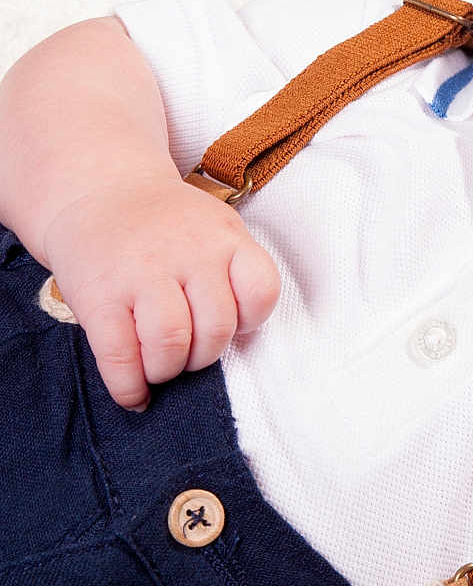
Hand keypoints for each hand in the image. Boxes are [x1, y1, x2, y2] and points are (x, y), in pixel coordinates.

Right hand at [41, 175, 279, 409]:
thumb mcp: (215, 228)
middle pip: (216, 328)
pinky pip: (120, 357)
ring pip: (172, 345)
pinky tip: (134, 392)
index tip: (233, 325)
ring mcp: (141, 274)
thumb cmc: (168, 225)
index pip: (261, 291)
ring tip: (161, 365)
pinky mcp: (98, 296)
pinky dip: (129, 387)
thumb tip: (243, 340)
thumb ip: (234, 271)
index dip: (250, 321)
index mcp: (225, 238)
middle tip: (190, 353)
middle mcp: (188, 254)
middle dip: (205, 355)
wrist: (98, 192)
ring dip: (169, 369)